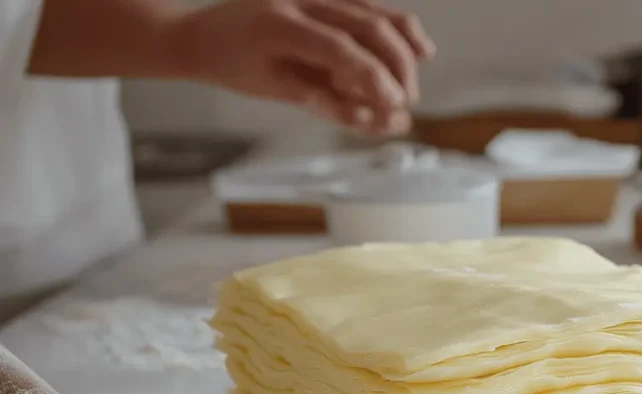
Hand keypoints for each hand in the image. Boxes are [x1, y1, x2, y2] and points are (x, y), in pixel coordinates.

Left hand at [167, 0, 434, 134]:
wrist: (202, 32)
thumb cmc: (232, 63)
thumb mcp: (273, 88)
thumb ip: (323, 100)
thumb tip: (373, 118)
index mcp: (279, 22)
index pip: (341, 49)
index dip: (374, 80)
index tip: (395, 107)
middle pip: (369, 27)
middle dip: (397, 69)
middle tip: (405, 103)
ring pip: (377, 13)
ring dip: (404, 50)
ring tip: (410, 87)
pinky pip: (370, 6)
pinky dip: (398, 27)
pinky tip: (421, 48)